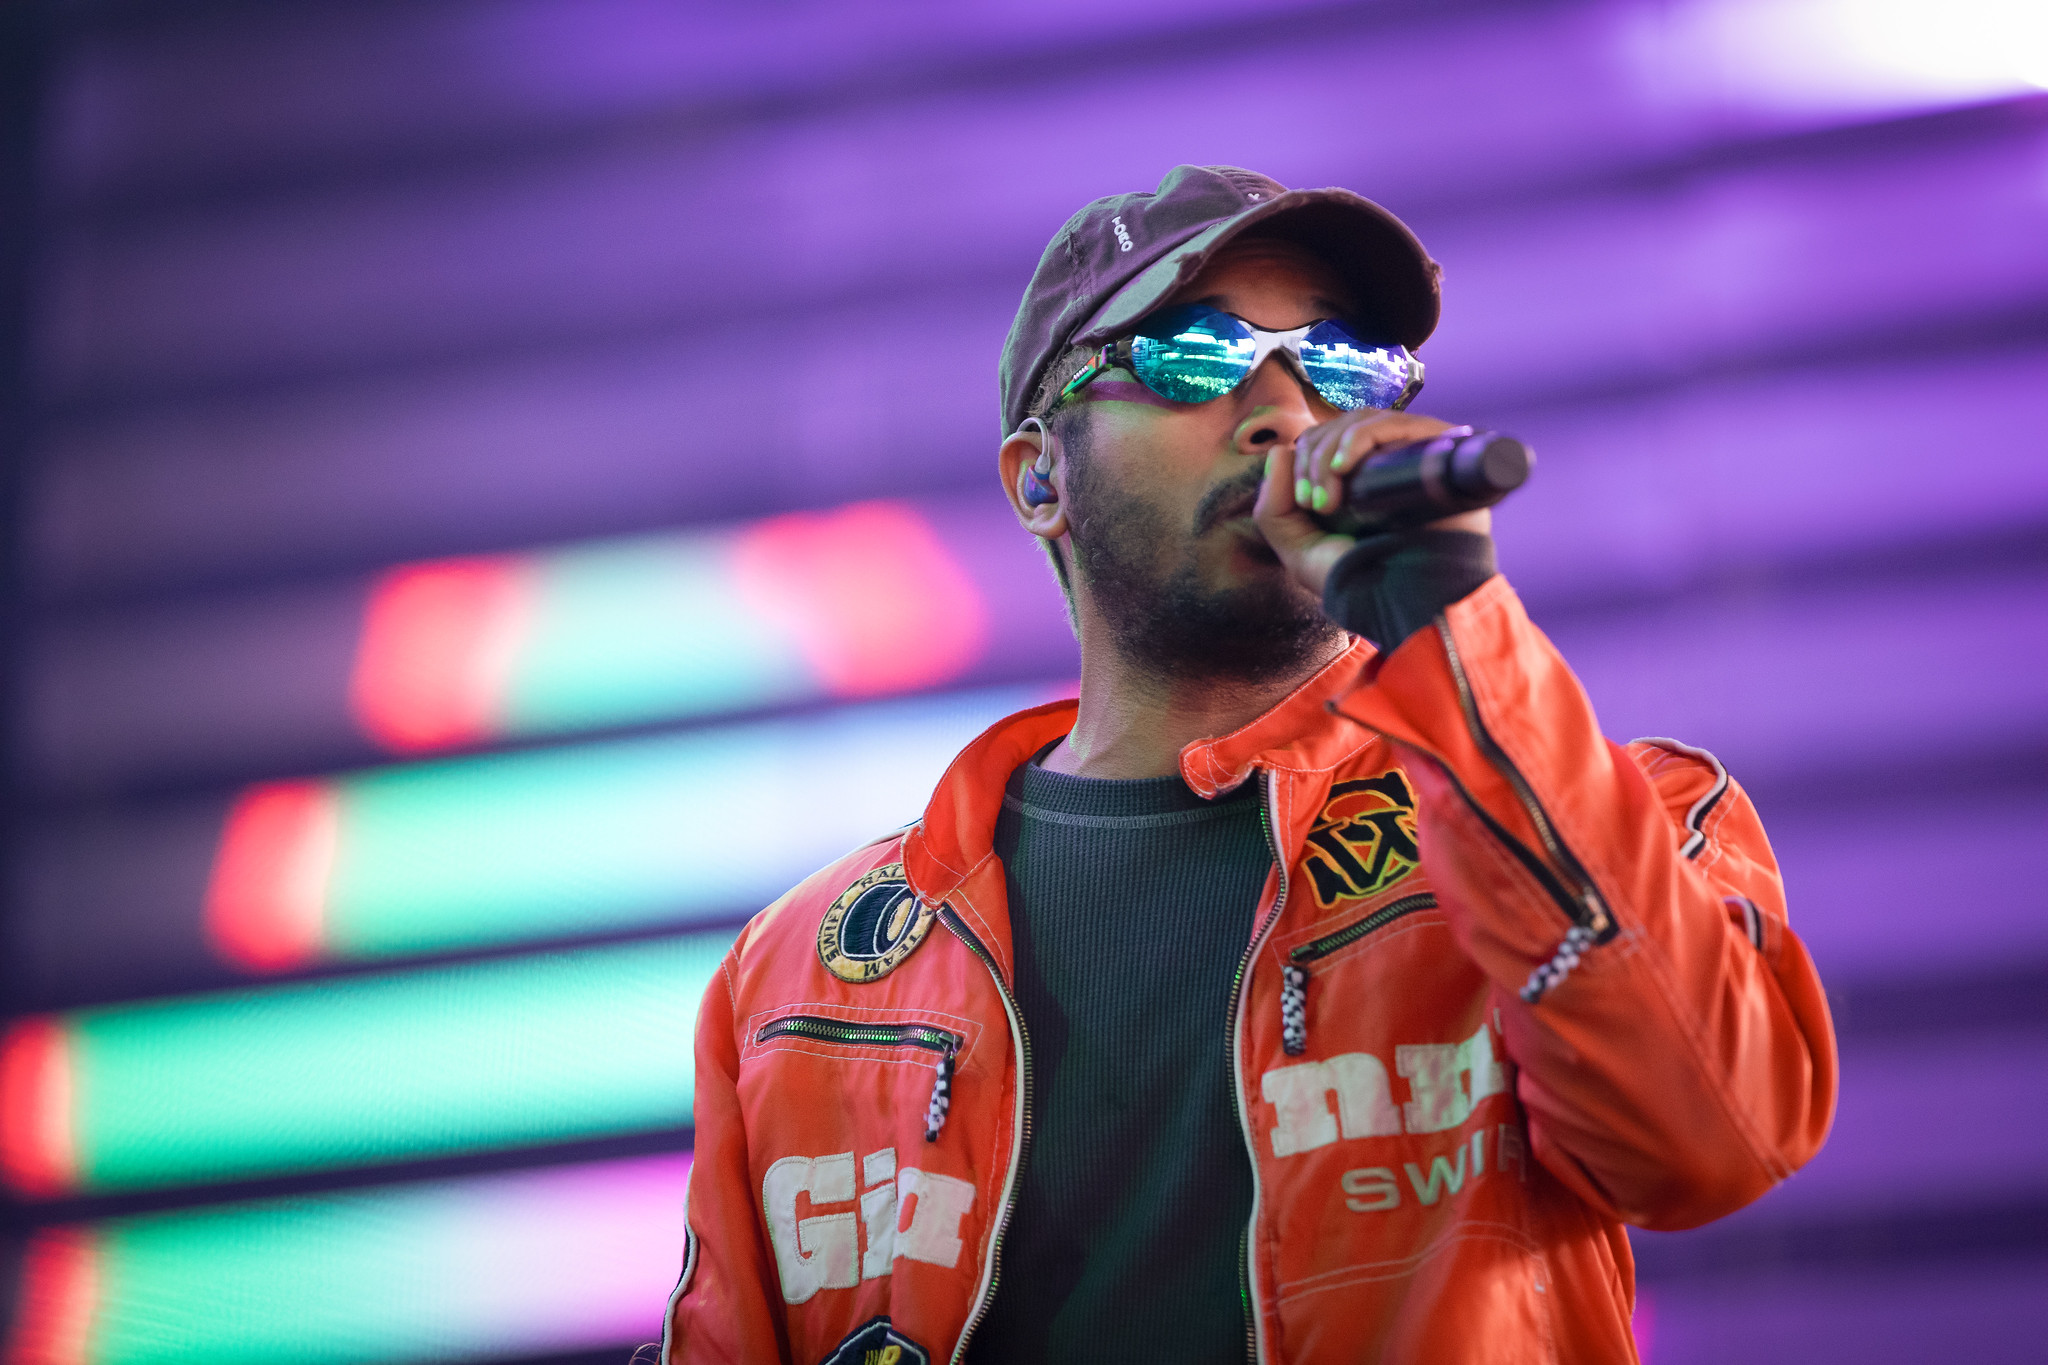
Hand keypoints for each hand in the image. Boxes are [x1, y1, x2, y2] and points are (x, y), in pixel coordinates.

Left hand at [1253, 409, 1493, 598]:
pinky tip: (1345, 466)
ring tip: (1329, 499)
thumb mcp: (1298, 550)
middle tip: (1315, 503)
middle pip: (1340, 426)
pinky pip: (1396, 423)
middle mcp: (1387, 462)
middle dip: (1314, 459)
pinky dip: (1360, 438)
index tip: (1303, 502)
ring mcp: (1414, 455)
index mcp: (1358, 480)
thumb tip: (1280, 451)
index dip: (1304, 459)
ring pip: (1363, 421)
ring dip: (1330, 453)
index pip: (1325, 440)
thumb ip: (1273, 508)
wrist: (1405, 600)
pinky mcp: (1438, 452)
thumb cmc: (1358, 580)